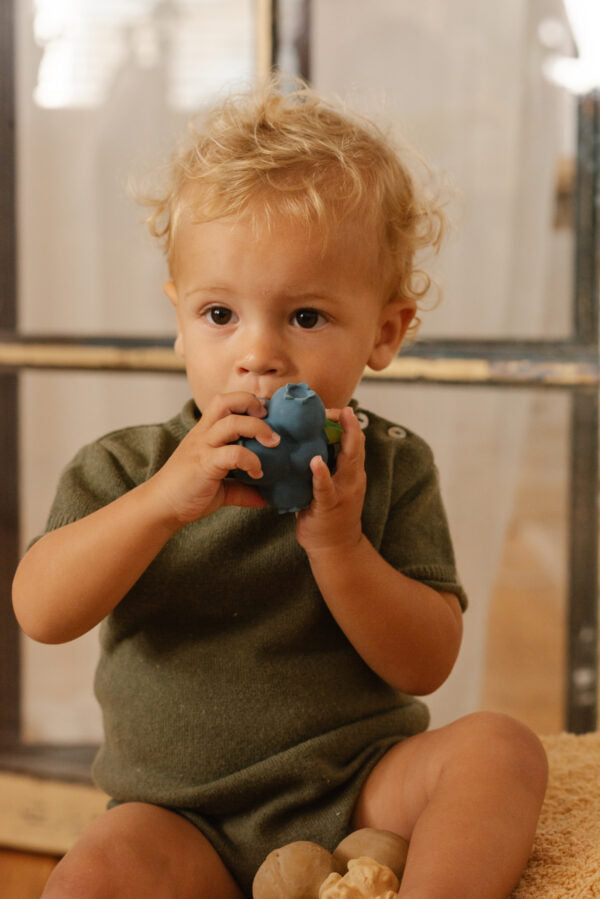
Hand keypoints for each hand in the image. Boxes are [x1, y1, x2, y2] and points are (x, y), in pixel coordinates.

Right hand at [149, 392, 279, 525]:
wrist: (160, 507)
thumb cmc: (187, 494)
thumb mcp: (221, 489)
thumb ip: (242, 489)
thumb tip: (266, 497)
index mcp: (206, 432)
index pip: (225, 402)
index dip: (247, 402)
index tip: (266, 416)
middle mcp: (203, 434)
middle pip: (226, 400)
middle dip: (252, 403)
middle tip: (270, 420)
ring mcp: (203, 447)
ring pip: (231, 422)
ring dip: (258, 428)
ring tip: (273, 443)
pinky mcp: (204, 464)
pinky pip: (233, 454)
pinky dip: (251, 460)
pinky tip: (257, 474)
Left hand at [295, 406, 365, 555]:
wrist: (336, 549)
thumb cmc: (329, 514)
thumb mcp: (331, 486)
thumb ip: (324, 467)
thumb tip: (304, 444)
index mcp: (352, 472)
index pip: (354, 443)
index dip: (349, 425)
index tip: (341, 410)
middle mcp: (352, 479)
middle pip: (356, 448)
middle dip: (351, 427)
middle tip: (344, 409)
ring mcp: (343, 492)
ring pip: (348, 461)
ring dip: (344, 440)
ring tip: (337, 421)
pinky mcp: (330, 505)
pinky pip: (326, 487)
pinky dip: (321, 474)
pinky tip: (316, 462)